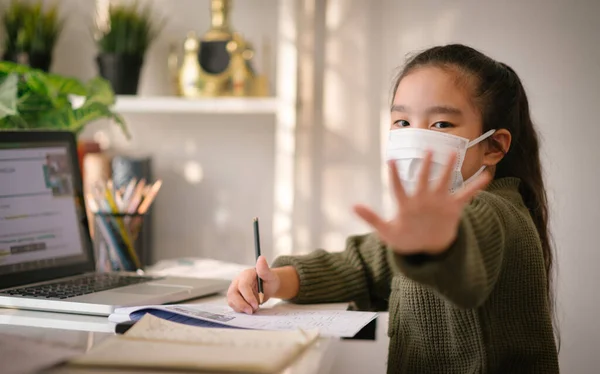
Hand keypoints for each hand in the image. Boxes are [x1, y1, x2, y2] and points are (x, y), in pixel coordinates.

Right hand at [227, 256, 280, 313]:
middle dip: (242, 304)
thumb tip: (261, 258)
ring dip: (241, 308)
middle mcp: (237, 281)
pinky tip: (249, 309)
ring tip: (253, 310)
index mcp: (246, 274)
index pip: (243, 285)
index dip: (248, 296)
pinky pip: (233, 305)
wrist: (267, 286)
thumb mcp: (270, 275)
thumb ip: (265, 269)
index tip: (256, 304)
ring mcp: (234, 290)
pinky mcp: (234, 297)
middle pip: (233, 294)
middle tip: (252, 311)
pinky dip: (240, 310)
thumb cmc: (268, 280)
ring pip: (231, 300)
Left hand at [354, 151, 490, 254]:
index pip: (398, 187)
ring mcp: (438, 201)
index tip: (390, 161)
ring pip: (444, 181)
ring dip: (449, 168)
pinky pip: (465, 195)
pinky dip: (475, 187)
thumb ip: (372, 219)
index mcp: (406, 204)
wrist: (426, 246)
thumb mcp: (387, 232)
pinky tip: (485, 176)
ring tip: (454, 153)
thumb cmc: (405, 238)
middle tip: (427, 149)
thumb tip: (353, 206)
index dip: (394, 175)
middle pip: (423, 179)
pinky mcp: (452, 207)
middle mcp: (422, 198)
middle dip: (425, 166)